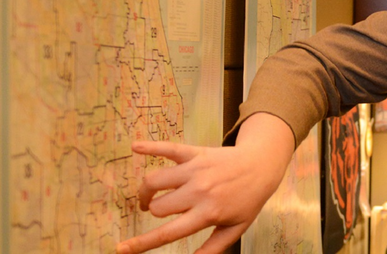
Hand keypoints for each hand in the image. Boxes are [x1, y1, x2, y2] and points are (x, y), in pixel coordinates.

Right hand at [116, 113, 294, 253]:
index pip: (167, 232)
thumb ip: (213, 248)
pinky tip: (135, 146)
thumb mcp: (236, 228)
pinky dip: (150, 147)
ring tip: (151, 197)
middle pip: (158, 206)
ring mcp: (195, 170)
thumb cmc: (248, 199)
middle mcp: (199, 191)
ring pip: (154, 181)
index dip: (141, 243)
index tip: (121, 249)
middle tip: (161, 211)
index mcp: (208, 213)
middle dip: (156, 212)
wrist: (262, 165)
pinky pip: (168, 148)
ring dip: (147, 191)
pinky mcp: (195, 153)